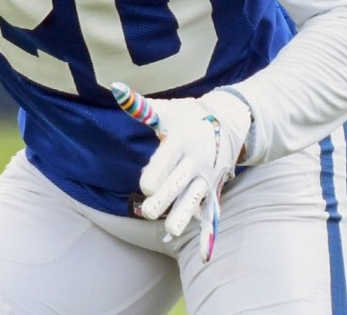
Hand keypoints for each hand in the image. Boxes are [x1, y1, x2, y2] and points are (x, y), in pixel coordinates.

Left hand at [112, 82, 250, 262]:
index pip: (166, 161)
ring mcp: (206, 177)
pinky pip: (213, 214)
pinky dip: (210, 234)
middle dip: (163, 199)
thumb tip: (116, 89)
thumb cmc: (189, 116)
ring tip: (171, 231)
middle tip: (147, 211)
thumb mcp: (167, 110)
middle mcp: (195, 161)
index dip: (155, 175)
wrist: (231, 121)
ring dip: (184, 216)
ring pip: (194, 200)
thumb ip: (140, 106)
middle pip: (178, 184)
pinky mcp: (214, 189)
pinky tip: (205, 256)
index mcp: (181, 141)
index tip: (145, 185)